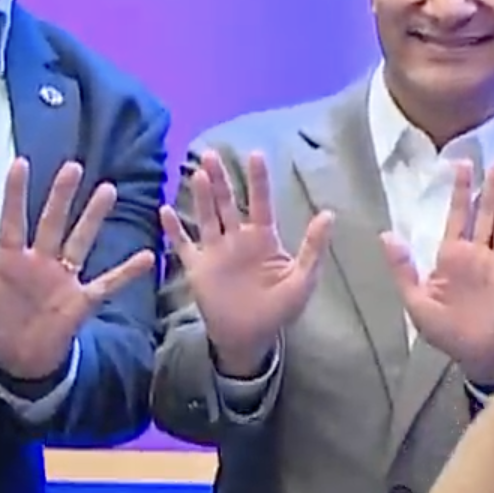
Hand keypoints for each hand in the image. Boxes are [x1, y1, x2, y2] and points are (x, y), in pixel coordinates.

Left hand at [0, 159, 155, 381]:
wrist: (17, 361)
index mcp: (10, 259)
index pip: (12, 220)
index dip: (15, 194)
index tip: (21, 163)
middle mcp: (40, 262)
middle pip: (53, 223)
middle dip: (62, 197)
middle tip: (74, 166)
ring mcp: (63, 280)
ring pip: (81, 242)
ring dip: (94, 219)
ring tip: (108, 190)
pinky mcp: (80, 301)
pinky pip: (106, 283)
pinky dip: (125, 272)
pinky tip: (146, 256)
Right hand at [160, 151, 332, 375]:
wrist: (249, 338)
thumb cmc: (279, 309)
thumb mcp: (302, 280)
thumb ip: (313, 248)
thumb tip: (329, 214)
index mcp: (263, 238)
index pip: (260, 202)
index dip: (257, 180)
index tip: (255, 155)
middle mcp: (237, 239)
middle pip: (227, 202)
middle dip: (221, 179)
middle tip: (211, 154)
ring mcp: (216, 251)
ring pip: (206, 217)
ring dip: (201, 196)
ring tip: (198, 174)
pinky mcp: (197, 268)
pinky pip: (184, 245)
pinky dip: (174, 230)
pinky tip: (164, 210)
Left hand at [382, 159, 493, 383]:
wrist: (473, 356)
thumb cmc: (444, 329)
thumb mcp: (415, 300)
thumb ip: (402, 268)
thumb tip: (385, 234)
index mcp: (453, 256)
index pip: (457, 216)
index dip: (460, 191)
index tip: (462, 163)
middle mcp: (478, 254)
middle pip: (486, 215)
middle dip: (491, 189)